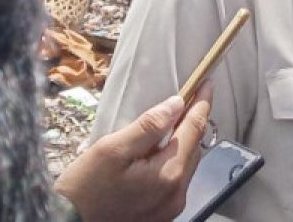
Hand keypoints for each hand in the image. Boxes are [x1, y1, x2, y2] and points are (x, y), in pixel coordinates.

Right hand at [55, 83, 212, 221]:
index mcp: (168, 174)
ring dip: (183, 143)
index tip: (207, 83)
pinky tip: (158, 153)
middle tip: (187, 100)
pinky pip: (176, 181)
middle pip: (194, 149)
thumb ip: (148, 126)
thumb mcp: (112, 149)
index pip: (194, 130)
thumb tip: (176, 104)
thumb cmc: (85, 188)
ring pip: (187, 166)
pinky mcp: (161, 216)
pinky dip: (173, 162)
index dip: (202, 103)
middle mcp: (177, 193)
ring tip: (172, 124)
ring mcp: (171, 208)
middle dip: (192, 123)